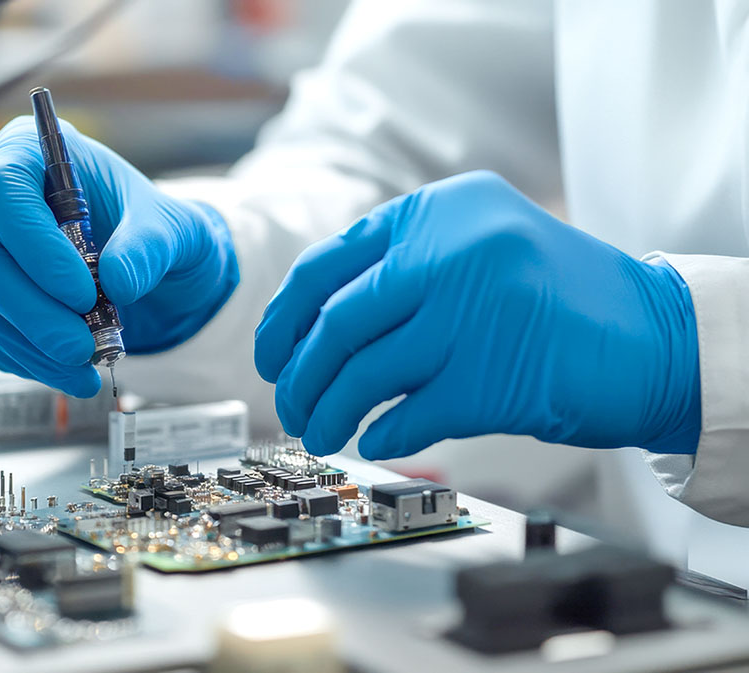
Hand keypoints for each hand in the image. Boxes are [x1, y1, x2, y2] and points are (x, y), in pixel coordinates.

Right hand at [0, 117, 237, 396]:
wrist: (132, 256)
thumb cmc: (142, 224)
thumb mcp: (170, 226)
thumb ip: (151, 246)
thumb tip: (120, 282)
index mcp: (23, 151)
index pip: (2, 191)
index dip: (35, 247)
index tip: (82, 293)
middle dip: (30, 310)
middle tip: (80, 347)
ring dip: (28, 345)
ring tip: (82, 368)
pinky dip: (21, 357)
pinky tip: (61, 368)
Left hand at [255, 170, 699, 458]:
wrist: (658, 335)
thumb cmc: (560, 297)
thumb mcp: (482, 244)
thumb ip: (406, 267)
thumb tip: (311, 328)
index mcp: (440, 210)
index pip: (327, 264)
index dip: (283, 318)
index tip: (271, 354)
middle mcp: (453, 252)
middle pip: (336, 323)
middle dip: (299, 375)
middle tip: (290, 406)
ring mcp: (473, 313)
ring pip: (362, 373)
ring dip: (328, 413)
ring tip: (320, 435)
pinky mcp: (493, 377)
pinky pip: (407, 416)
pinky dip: (382, 436)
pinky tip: (377, 443)